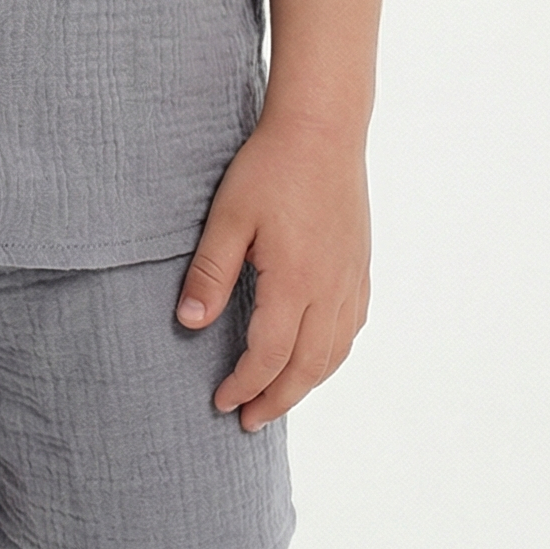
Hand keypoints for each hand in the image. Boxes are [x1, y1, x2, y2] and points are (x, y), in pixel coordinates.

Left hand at [175, 115, 370, 429]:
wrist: (322, 128)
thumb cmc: (270, 167)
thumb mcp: (228, 217)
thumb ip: (210, 273)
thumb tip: (189, 325)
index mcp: (295, 283)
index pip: (268, 356)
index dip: (244, 386)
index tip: (221, 403)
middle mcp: (330, 290)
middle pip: (307, 368)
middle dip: (276, 400)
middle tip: (249, 420)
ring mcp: (350, 278)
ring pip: (334, 353)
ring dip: (306, 384)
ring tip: (279, 398)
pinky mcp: (359, 265)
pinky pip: (352, 327)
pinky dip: (333, 354)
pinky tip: (317, 356)